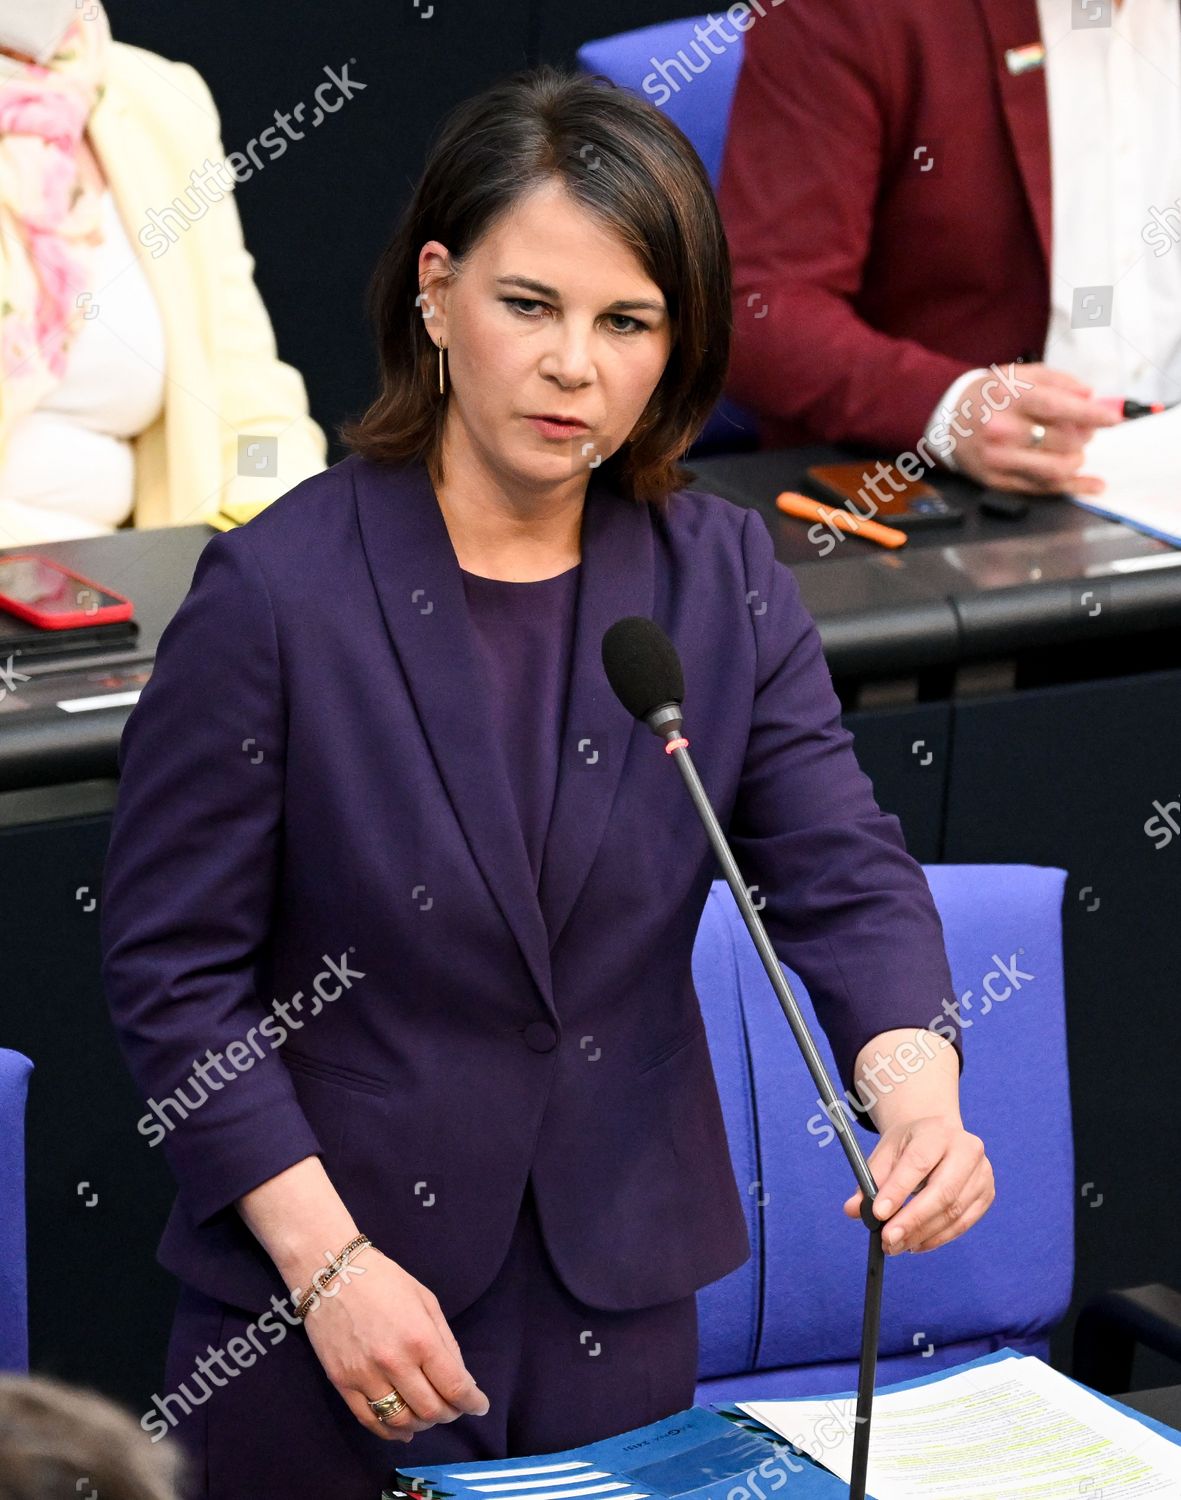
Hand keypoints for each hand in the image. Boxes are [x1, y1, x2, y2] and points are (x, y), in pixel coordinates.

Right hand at [300, 1247, 490, 1441]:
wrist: (332, 1272)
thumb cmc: (385, 1281)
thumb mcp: (426, 1301)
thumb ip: (446, 1342)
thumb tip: (462, 1380)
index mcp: (420, 1338)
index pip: (454, 1386)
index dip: (472, 1402)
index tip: (480, 1406)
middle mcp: (394, 1362)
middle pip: (430, 1410)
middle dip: (450, 1414)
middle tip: (455, 1407)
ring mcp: (365, 1375)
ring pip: (401, 1421)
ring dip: (422, 1425)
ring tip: (430, 1415)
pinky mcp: (342, 1383)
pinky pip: (369, 1420)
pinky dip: (390, 1432)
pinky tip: (404, 1429)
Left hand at [841, 1115, 994, 1253]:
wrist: (939, 1135)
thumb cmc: (910, 1145)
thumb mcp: (886, 1151)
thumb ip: (870, 1179)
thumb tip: (852, 1210)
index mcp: (937, 1131)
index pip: (919, 1163)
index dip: (898, 1190)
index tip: (878, 1214)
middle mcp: (967, 1149)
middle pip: (943, 1191)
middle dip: (912, 1220)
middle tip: (887, 1240)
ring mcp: (982, 1173)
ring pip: (953, 1212)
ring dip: (922, 1235)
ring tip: (895, 1245)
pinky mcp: (986, 1194)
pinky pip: (963, 1224)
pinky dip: (937, 1238)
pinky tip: (915, 1244)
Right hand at [950, 364, 1120, 495]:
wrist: (947, 421)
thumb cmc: (990, 397)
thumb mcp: (1019, 375)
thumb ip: (1057, 381)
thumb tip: (1089, 396)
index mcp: (1009, 400)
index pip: (1056, 408)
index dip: (1090, 414)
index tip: (1113, 419)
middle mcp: (1002, 431)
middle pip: (1062, 440)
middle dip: (1083, 436)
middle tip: (1084, 431)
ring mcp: (999, 460)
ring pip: (1056, 470)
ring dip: (1077, 460)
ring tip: (1075, 451)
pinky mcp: (999, 482)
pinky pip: (1044, 489)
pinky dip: (1074, 486)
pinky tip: (1092, 483)